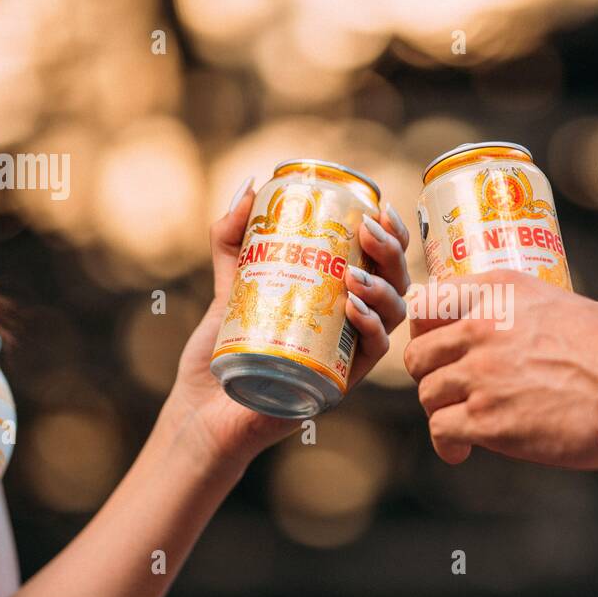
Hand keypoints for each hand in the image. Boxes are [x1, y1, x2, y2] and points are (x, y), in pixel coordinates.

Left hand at [168, 180, 410, 471]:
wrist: (202, 410)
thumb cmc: (221, 351)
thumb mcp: (228, 283)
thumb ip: (234, 237)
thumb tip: (250, 186)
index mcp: (337, 298)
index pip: (380, 261)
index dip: (392, 234)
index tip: (378, 208)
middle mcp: (351, 325)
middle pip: (396, 283)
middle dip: (393, 252)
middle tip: (371, 230)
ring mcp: (348, 354)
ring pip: (394, 317)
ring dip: (385, 289)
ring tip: (357, 273)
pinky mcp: (340, 382)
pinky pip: (373, 353)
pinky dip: (370, 328)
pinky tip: (354, 308)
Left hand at [404, 270, 597, 468]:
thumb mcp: (589, 305)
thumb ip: (573, 310)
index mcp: (502, 291)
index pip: (430, 301)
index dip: (427, 329)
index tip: (438, 349)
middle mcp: (482, 326)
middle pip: (420, 353)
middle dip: (431, 376)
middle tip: (450, 393)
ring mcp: (481, 373)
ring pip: (427, 393)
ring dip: (442, 412)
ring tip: (461, 427)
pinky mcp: (486, 419)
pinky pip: (441, 429)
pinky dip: (447, 444)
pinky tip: (462, 450)